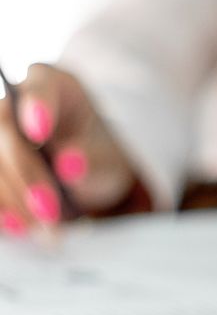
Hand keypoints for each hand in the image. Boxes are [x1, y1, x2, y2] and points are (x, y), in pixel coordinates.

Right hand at [0, 64, 138, 232]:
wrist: (81, 174)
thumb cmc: (96, 155)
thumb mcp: (107, 159)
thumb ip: (92, 160)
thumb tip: (69, 165)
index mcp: (53, 85)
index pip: (40, 86)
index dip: (36, 107)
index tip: (40, 133)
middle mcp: (15, 102)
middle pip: (5, 132)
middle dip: (26, 175)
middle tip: (50, 212)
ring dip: (11, 198)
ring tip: (42, 230)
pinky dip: (0, 207)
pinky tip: (16, 227)